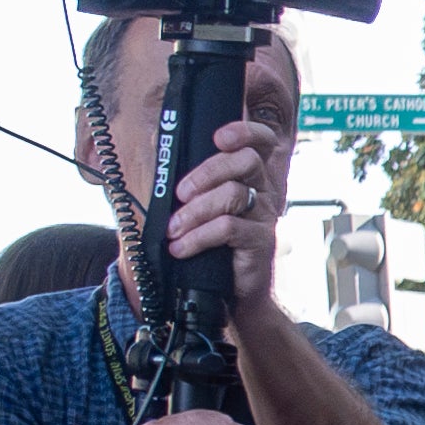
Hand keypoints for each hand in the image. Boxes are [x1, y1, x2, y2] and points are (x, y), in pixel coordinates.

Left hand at [166, 120, 284, 319]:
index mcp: (251, 177)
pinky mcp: (261, 242)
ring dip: (194, 210)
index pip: (262, 143)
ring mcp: (264, 217)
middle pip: (246, 161)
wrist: (232, 292)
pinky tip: (180, 248)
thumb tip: (160, 151)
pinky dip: (197, 237)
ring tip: (173, 228)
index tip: (219, 138)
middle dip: (207, 171)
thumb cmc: (213, 245)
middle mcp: (264, 192)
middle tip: (181, 192)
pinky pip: (228, 228)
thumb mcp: (202, 207)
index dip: (246, 131)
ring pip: (233, 194)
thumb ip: (195, 181)